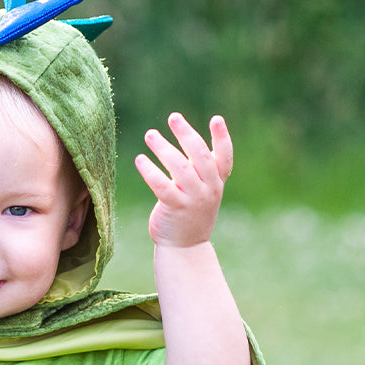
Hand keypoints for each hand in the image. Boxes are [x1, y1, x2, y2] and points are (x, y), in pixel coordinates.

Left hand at [135, 113, 232, 247]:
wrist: (185, 247)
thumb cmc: (190, 213)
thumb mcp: (201, 189)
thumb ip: (198, 167)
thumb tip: (186, 136)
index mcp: (217, 182)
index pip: (224, 157)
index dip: (222, 138)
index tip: (216, 119)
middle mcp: (208, 189)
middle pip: (199, 156)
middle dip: (186, 134)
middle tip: (173, 117)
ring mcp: (193, 199)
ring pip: (179, 168)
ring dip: (163, 148)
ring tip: (150, 134)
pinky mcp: (175, 208)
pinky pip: (162, 186)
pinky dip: (150, 171)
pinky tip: (139, 160)